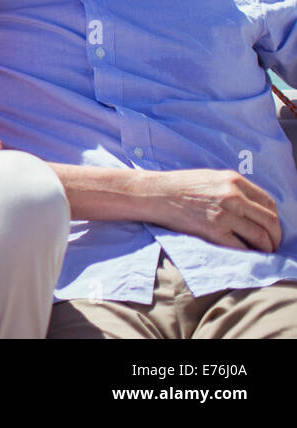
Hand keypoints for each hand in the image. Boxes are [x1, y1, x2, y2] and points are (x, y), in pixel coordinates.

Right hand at [146, 169, 281, 252]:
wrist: (155, 194)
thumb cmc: (180, 186)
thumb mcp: (212, 178)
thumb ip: (234, 189)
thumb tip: (254, 207)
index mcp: (234, 181)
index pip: (269, 203)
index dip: (275, 218)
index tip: (272, 227)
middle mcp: (234, 197)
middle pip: (270, 220)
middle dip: (276, 236)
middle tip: (273, 244)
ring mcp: (225, 215)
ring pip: (260, 236)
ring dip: (266, 247)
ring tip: (264, 252)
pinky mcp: (214, 231)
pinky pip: (242, 247)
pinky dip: (249, 253)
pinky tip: (247, 254)